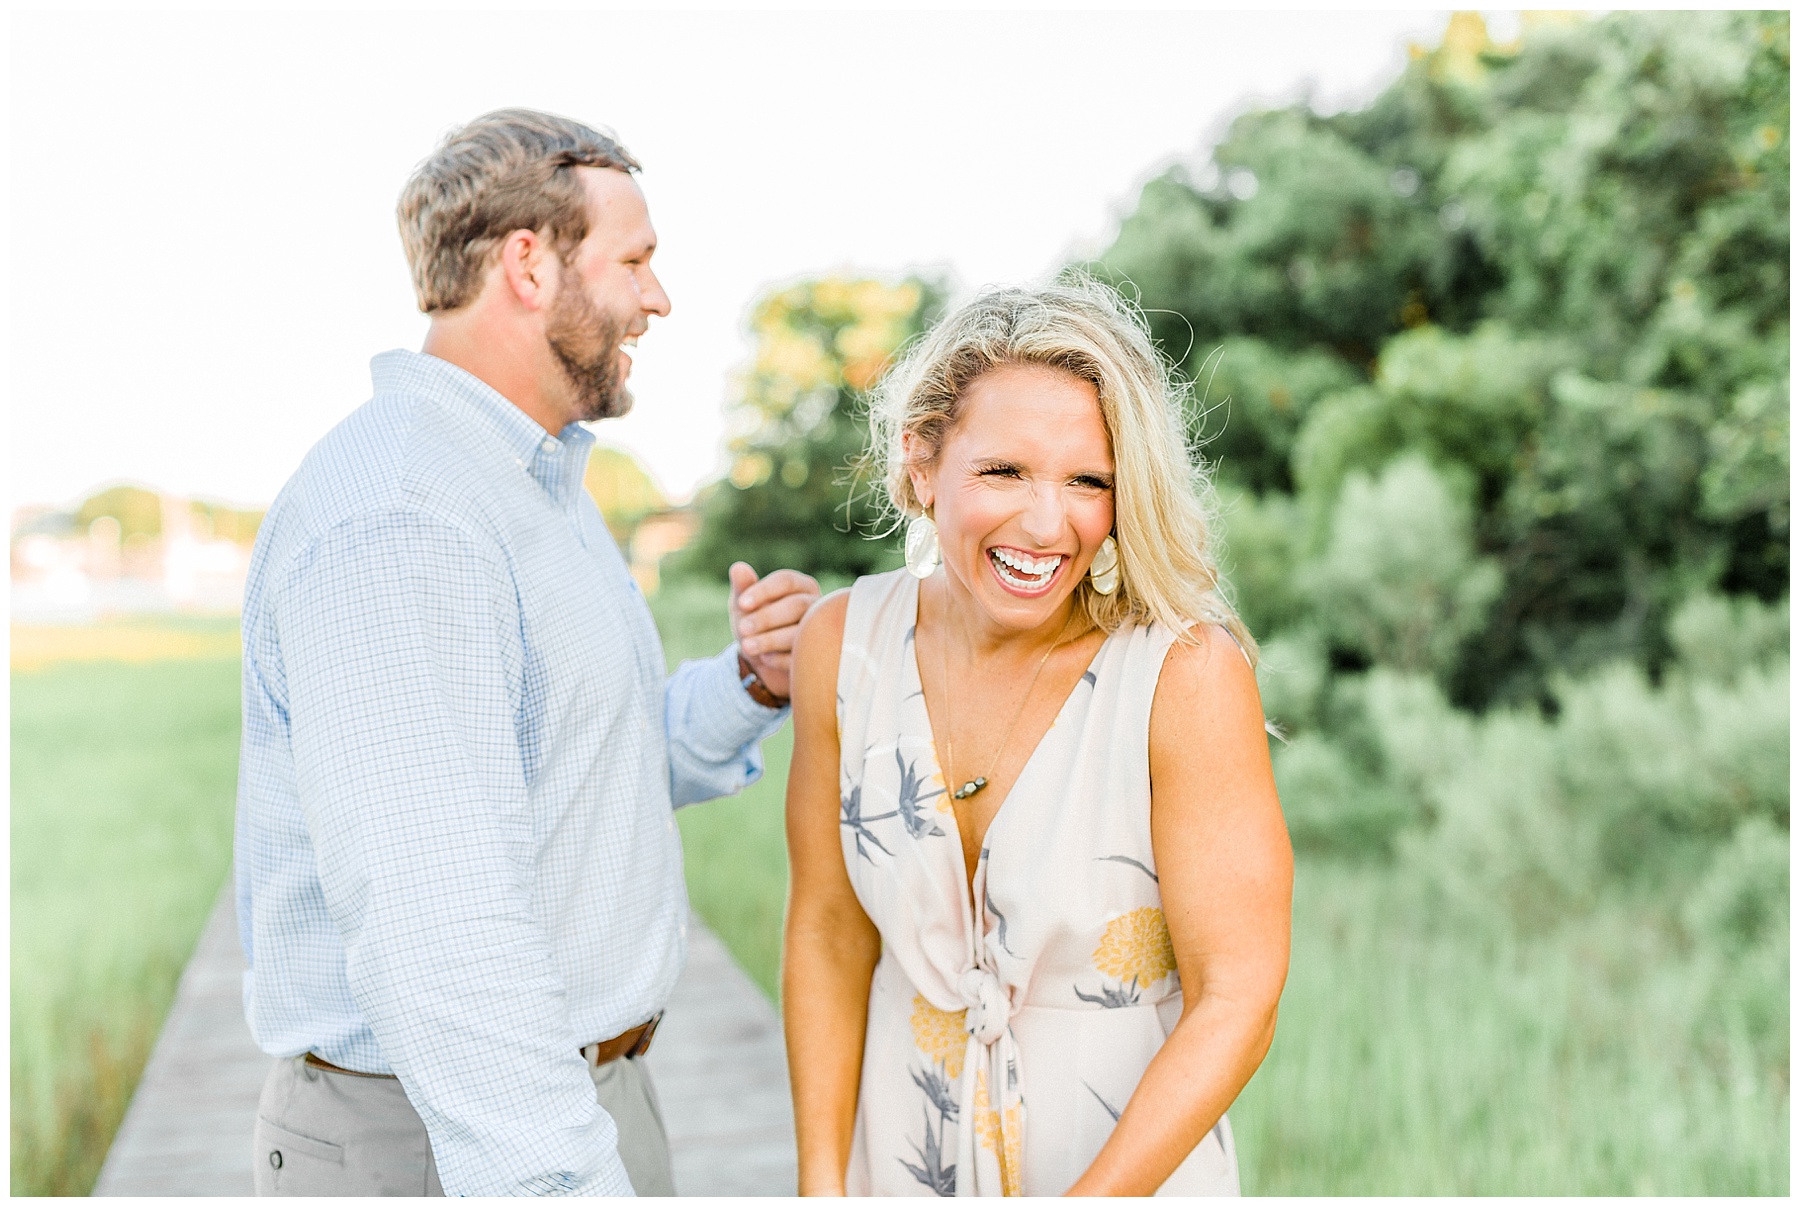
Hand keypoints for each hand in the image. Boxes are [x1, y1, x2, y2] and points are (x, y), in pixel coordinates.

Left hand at [728, 562, 819, 701]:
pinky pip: (803, 656)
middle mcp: (816, 605)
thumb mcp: (745, 606)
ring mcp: (821, 631)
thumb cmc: (756, 624)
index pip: (786, 581)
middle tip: (743, 628)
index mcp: (800, 586)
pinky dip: (780, 659)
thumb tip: (738, 568)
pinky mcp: (819, 655)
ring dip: (770, 639)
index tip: (742, 604)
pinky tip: (766, 659)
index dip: (763, 591)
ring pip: (801, 632)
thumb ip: (743, 588)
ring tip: (747, 646)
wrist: (764, 659)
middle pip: (797, 605)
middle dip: (766, 617)